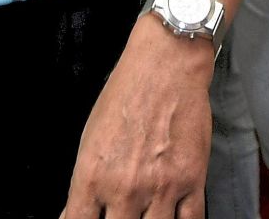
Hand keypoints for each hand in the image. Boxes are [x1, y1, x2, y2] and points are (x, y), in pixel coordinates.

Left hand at [60, 15, 212, 218]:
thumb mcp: (91, 136)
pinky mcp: (192, 181)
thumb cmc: (126, 92)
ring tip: (144, 212)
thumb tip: (76, 214)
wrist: (165, 64)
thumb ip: (85, 184)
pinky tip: (170, 216)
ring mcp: (160, 187)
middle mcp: (124, 187)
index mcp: (92, 175)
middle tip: (121, 213)